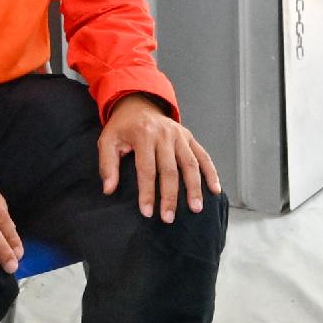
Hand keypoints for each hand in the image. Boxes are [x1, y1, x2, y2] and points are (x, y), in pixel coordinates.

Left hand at [97, 95, 214, 220]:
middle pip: (170, 170)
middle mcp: (164, 134)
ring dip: (194, 187)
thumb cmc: (123, 127)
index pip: (147, 169)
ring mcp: (180, 135)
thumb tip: (109, 189)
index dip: (147, 192)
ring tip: (196, 208)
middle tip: (169, 218)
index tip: (147, 212)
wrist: (138, 104)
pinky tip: (215, 189)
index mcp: (143, 135)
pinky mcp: (189, 137)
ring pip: (190, 164)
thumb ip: (107, 165)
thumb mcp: (107, 141)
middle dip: (170, 196)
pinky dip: (211, 173)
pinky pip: (203, 156)